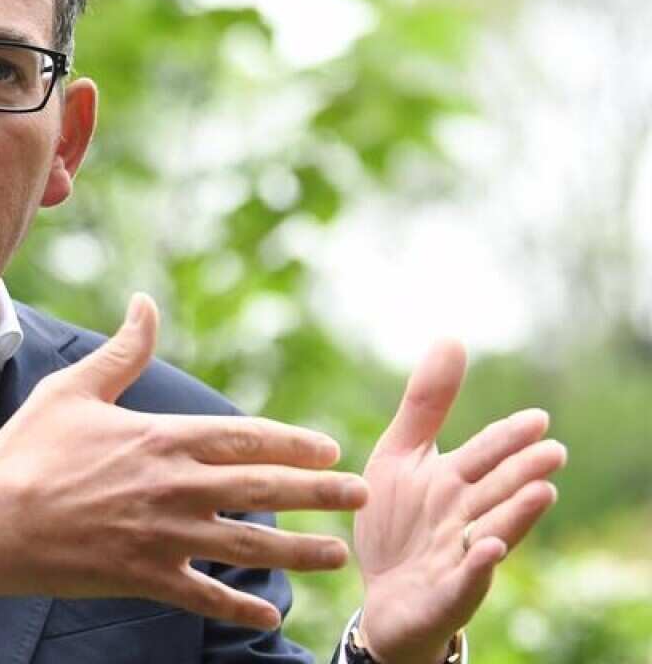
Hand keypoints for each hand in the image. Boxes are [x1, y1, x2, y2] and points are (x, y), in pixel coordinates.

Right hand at [0, 293, 368, 629]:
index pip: (245, 437)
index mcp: (161, 438)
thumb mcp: (74, 390)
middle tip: (361, 496)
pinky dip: (240, 605)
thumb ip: (123, 351)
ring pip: (249, 545)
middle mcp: (174, 487)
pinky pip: (205, 596)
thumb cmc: (25, 451)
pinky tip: (271, 610)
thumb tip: (145, 301)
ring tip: (338, 554)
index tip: (329, 449)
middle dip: (319, 492)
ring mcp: (163, 537)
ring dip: (300, 550)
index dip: (292, 443)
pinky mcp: (144, 578)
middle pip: (263, 488)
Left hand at [354, 340, 566, 663]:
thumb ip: (425, 404)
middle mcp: (465, 517)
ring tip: (542, 493)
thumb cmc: (397, 523)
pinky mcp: (444, 594)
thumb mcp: (400, 455)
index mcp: (455, 483)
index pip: (486, 454)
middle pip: (497, 491)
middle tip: (553, 451)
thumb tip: (451, 337)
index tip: (538, 418)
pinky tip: (486, 549)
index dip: (508, 438)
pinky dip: (477, 567)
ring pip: (492, 531)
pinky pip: (464, 581)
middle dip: (523, 472)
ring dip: (516, 515)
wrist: (382, 597)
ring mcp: (458, 557)